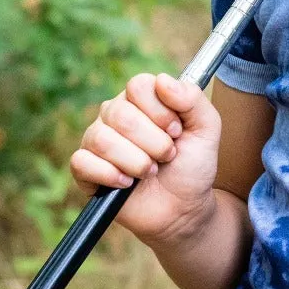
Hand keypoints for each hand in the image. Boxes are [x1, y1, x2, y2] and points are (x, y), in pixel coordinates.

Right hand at [69, 72, 221, 245]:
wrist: (183, 208)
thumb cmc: (193, 165)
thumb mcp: (207, 129)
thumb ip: (193, 99)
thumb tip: (162, 80)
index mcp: (143, 98)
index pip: (138, 86)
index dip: (161, 112)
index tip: (177, 131)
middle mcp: (115, 113)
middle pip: (121, 114)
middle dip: (154, 142)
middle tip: (167, 156)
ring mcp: (96, 139)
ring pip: (102, 139)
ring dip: (136, 162)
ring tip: (150, 171)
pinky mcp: (85, 168)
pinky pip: (82, 162)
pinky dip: (110, 176)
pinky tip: (127, 184)